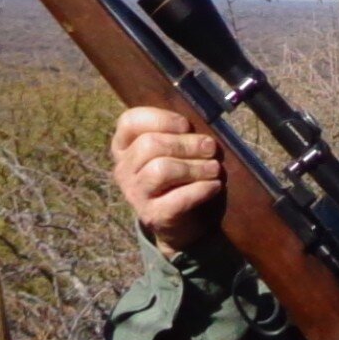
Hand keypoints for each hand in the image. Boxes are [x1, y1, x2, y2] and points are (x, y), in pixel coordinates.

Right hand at [113, 103, 227, 253]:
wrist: (179, 221)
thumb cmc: (177, 176)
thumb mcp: (172, 151)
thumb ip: (178, 135)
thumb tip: (202, 128)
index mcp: (124, 147)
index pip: (130, 121)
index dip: (160, 119)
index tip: (185, 125)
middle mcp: (123, 170)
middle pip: (150, 145)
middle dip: (186, 144)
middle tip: (210, 147)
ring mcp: (135, 194)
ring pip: (161, 170)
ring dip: (195, 166)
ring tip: (214, 168)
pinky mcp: (153, 215)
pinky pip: (178, 198)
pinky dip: (201, 189)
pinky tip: (214, 185)